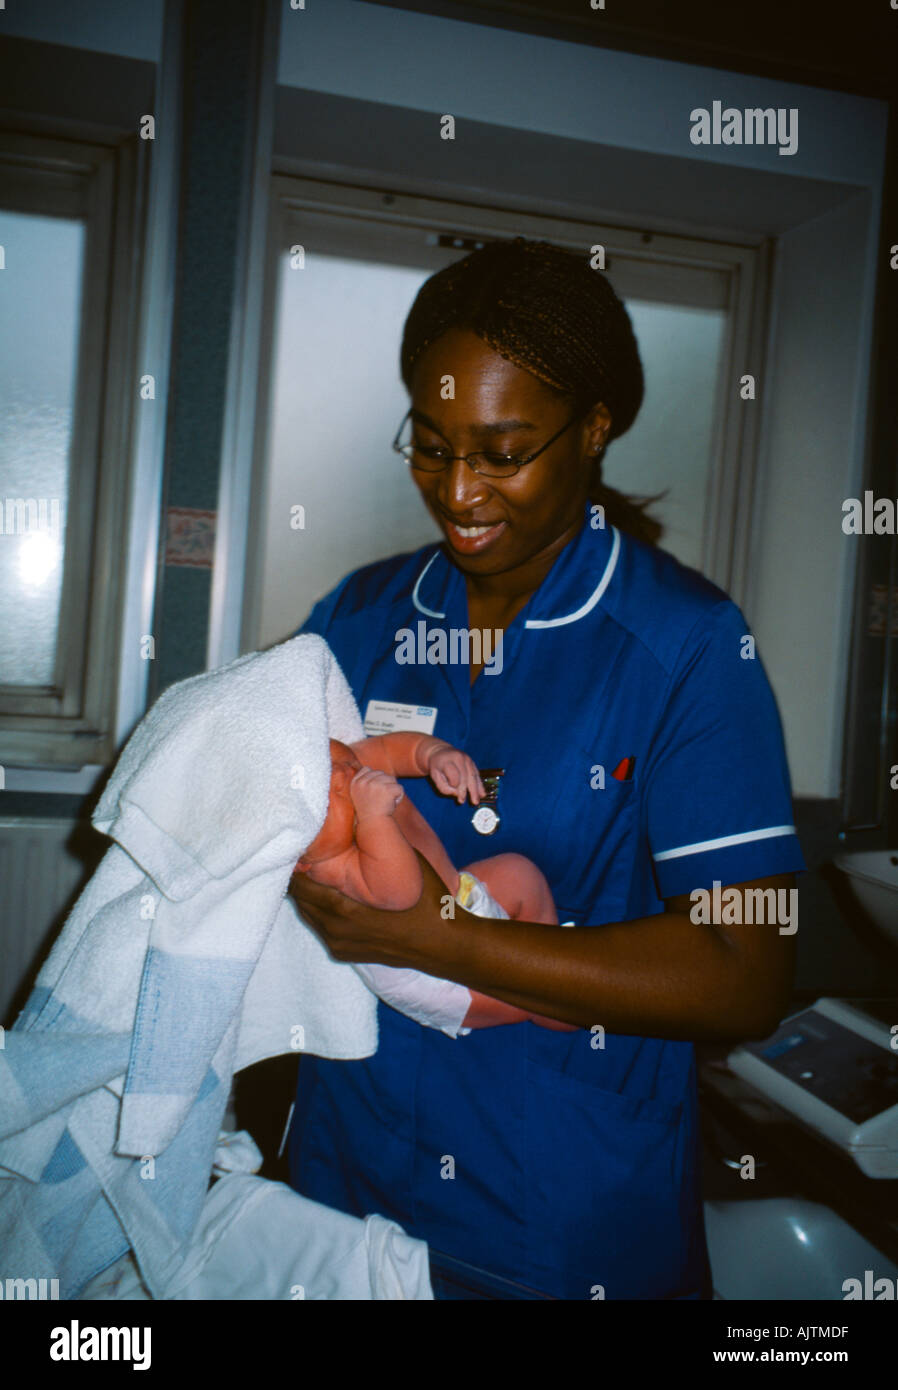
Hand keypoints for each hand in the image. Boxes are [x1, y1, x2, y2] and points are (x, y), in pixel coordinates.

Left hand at [288, 848, 457, 966]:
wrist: (446, 946)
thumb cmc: (428, 903)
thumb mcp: (407, 864)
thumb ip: (379, 837)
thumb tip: (365, 796)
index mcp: (342, 908)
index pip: (299, 881)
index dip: (298, 860)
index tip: (302, 841)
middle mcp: (333, 929)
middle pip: (300, 896)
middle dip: (303, 874)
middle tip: (310, 852)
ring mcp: (338, 944)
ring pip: (309, 911)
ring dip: (312, 892)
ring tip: (321, 871)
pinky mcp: (345, 954)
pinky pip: (322, 926)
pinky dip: (323, 910)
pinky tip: (337, 895)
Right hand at [349, 766, 403, 819]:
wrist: (374, 825)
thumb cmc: (369, 812)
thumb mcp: (360, 795)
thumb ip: (365, 783)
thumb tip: (378, 772)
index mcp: (355, 783)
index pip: (367, 769)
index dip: (373, 779)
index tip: (374, 792)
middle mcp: (364, 782)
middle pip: (382, 774)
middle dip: (385, 785)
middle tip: (380, 800)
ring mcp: (375, 785)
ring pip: (392, 779)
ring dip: (392, 791)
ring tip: (385, 802)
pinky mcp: (387, 789)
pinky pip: (400, 788)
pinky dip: (399, 797)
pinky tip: (391, 805)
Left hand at [427, 747, 484, 804]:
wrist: (440, 752)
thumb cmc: (437, 766)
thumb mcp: (434, 776)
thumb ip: (443, 787)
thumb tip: (457, 794)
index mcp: (447, 761)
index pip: (454, 775)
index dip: (454, 785)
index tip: (453, 792)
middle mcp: (459, 758)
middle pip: (465, 776)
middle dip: (465, 790)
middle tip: (462, 801)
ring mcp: (467, 759)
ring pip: (473, 776)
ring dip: (475, 790)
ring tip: (476, 801)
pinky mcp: (472, 762)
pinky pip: (477, 775)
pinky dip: (479, 785)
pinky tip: (482, 794)